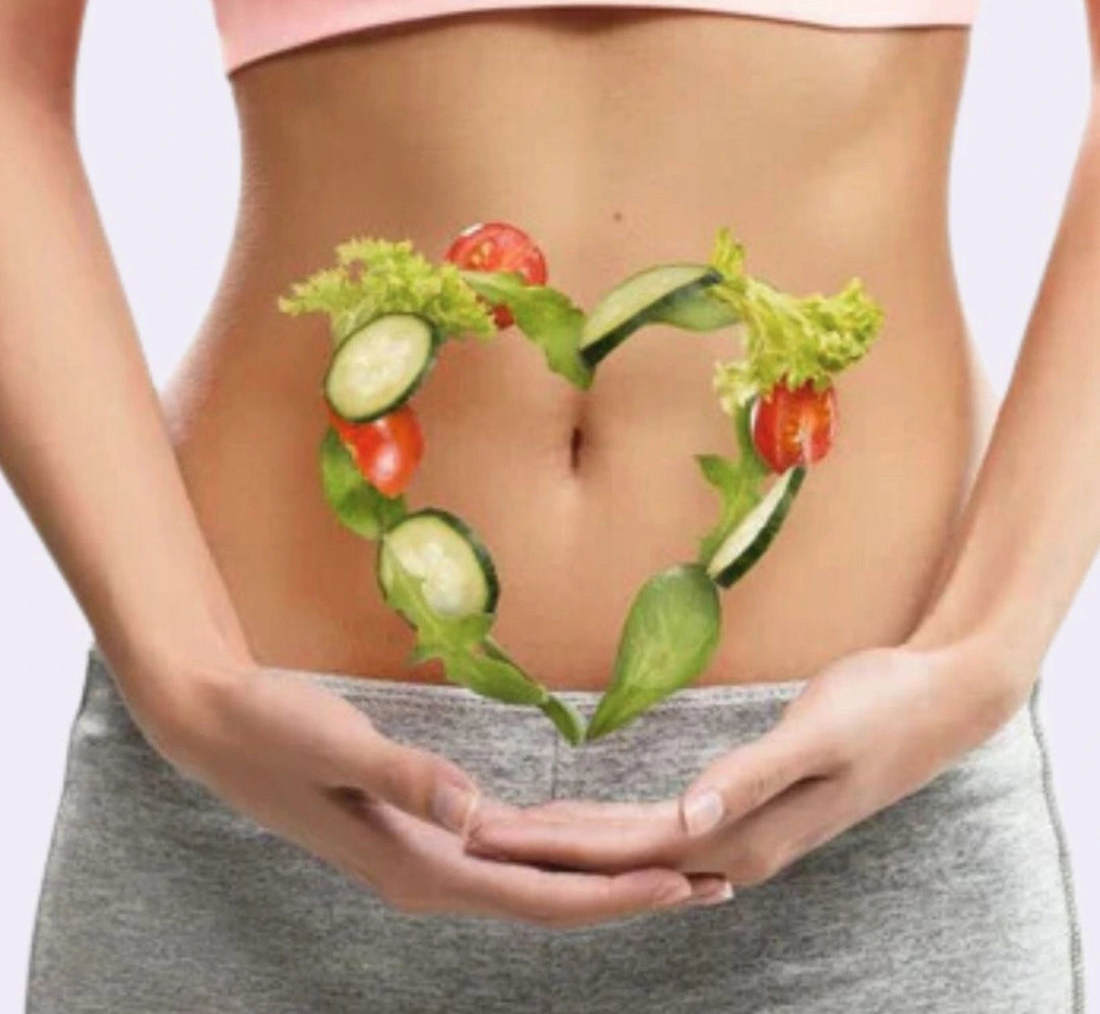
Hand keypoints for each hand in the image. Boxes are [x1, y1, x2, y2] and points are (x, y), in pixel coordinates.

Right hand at [130, 657, 728, 927]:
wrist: (218, 728)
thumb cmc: (272, 730)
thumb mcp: (338, 745)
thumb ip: (407, 777)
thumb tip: (477, 813)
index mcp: (418, 865)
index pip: (537, 895)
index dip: (614, 894)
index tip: (684, 886)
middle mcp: (429, 876)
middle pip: (549, 902)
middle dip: (629, 896)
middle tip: (710, 884)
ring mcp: (423, 858)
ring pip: (532, 882)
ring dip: (600, 879)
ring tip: (669, 871)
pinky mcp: (419, 831)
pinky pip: (506, 856)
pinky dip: (556, 855)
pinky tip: (583, 843)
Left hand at [461, 639, 1031, 886]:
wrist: (936, 703)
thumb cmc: (879, 711)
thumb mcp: (816, 735)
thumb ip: (751, 779)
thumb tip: (688, 826)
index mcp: (740, 839)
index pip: (621, 849)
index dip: (549, 843)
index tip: (484, 835)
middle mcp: (732, 849)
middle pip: (615, 854)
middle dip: (540, 846)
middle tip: (468, 831)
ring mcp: (740, 832)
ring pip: (633, 843)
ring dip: (570, 838)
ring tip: (509, 829)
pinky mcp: (744, 806)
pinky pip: (660, 824)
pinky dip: (613, 823)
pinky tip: (588, 820)